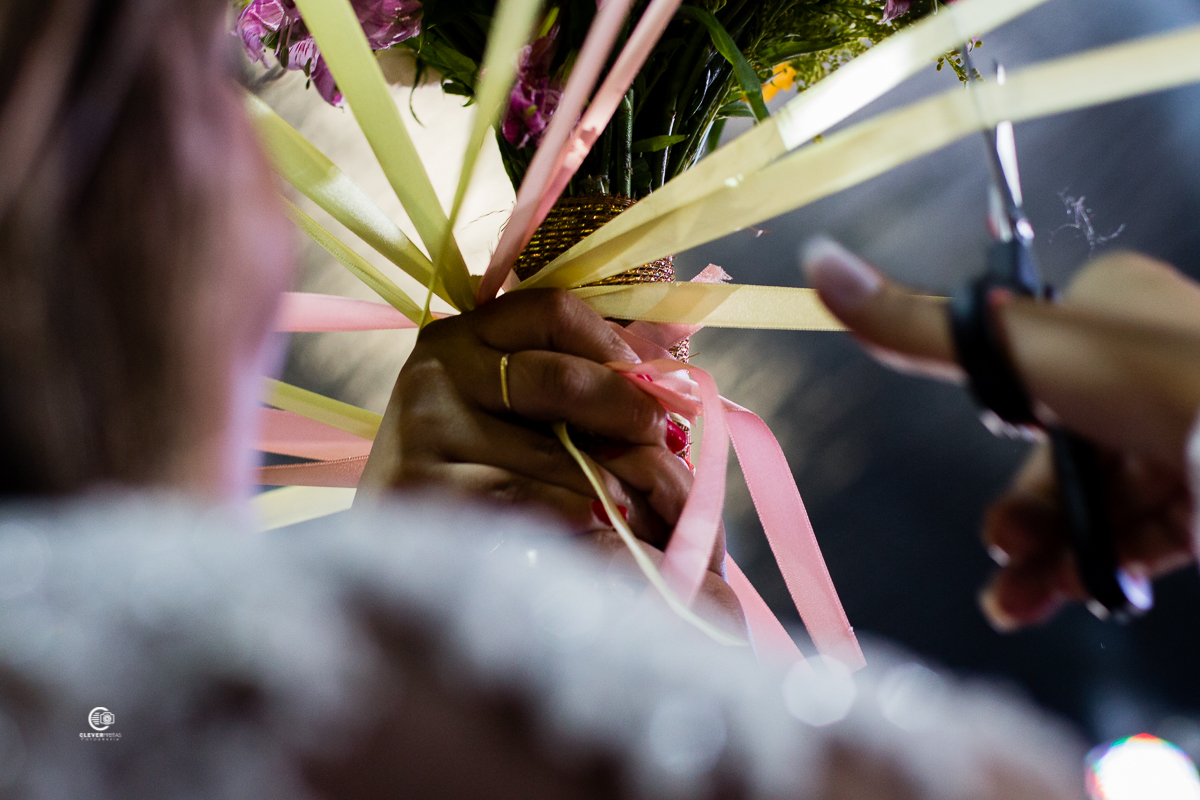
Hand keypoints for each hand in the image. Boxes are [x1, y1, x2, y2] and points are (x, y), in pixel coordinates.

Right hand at [359, 288, 699, 554]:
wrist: (388, 560)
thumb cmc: (471, 476)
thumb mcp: (510, 413)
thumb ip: (572, 379)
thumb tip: (667, 352)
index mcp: (460, 337)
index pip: (552, 311)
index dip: (615, 343)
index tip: (652, 383)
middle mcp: (435, 372)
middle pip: (561, 379)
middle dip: (626, 411)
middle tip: (661, 439)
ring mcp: (423, 429)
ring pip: (554, 451)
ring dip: (615, 479)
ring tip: (642, 500)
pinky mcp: (421, 487)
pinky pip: (528, 499)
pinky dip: (576, 514)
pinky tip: (597, 525)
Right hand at [803, 240, 1199, 628]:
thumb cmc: (1158, 375)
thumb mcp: (1014, 347)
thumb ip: (915, 324)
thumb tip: (820, 264)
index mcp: (1106, 310)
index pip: (1029, 362)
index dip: (1001, 418)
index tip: (987, 447)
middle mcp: (1145, 366)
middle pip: (1058, 448)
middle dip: (1023, 509)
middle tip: (1002, 543)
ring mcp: (1179, 433)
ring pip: (1096, 501)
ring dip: (1048, 554)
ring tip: (1017, 597)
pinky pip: (1140, 537)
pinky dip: (1100, 570)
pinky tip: (1066, 595)